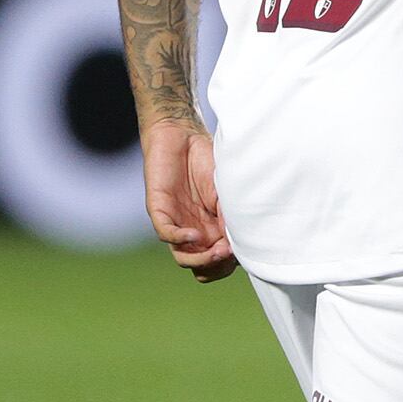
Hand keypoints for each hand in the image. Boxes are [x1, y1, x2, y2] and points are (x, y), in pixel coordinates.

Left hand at [142, 120, 238, 281]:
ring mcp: (176, 223)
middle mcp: (194, 232)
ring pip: (184, 258)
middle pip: (203, 267)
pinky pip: (166, 234)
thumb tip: (240, 242)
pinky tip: (195, 235)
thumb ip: (230, 215)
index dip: (231, 264)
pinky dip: (181, 239)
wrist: (181, 133)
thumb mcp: (225, 191)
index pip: (220, 262)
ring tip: (219, 250)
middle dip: (218, 266)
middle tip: (230, 253)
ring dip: (202, 259)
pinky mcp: (158, 211)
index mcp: (212, 230)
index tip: (243, 253)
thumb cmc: (207, 160)